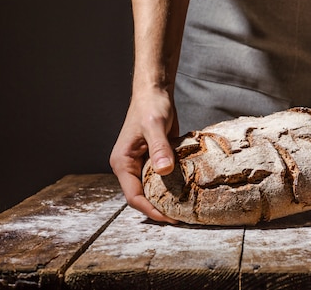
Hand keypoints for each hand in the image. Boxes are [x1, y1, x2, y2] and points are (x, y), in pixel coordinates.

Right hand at [110, 88, 178, 222]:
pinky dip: (173, 185)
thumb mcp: (155, 125)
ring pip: (153, 189)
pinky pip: (162, 178)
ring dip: (167, 198)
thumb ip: (159, 148)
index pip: (133, 196)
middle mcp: (129, 166)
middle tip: (181, 218)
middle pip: (142, 196)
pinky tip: (188, 190)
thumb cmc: (150, 105)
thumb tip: (164, 170)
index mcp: (122, 162)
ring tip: (186, 209)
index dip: (151, 210)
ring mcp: (141, 163)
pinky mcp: (154, 158)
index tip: (169, 218)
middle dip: (159, 209)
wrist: (155, 92)